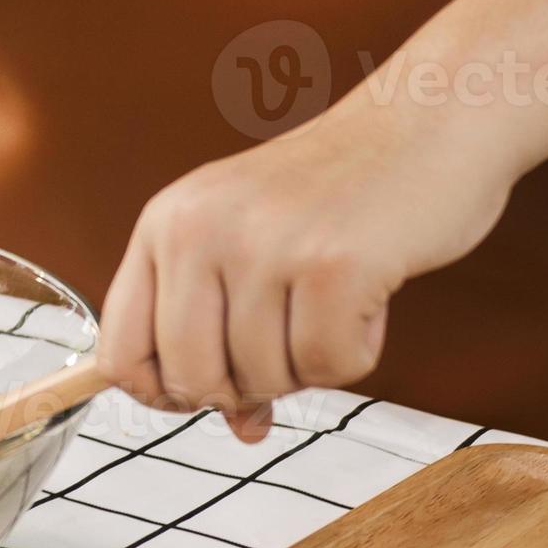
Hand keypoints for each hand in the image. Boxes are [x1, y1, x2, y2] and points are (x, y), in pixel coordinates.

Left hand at [99, 110, 520, 440]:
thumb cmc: (339, 189)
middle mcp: (199, 230)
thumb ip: (222, 330)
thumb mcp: (248, 240)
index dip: (160, 393)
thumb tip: (238, 427)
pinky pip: (329, 367)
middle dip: (243, 388)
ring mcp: (265, 245)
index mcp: (165, 223)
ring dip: (309, 363)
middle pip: (190, 379)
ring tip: (334, 301)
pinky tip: (368, 299)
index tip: (201, 393)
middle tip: (287, 346)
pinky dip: (358, 351)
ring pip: (263, 378)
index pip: (119, 351)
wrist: (428, 120)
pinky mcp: (335, 265)